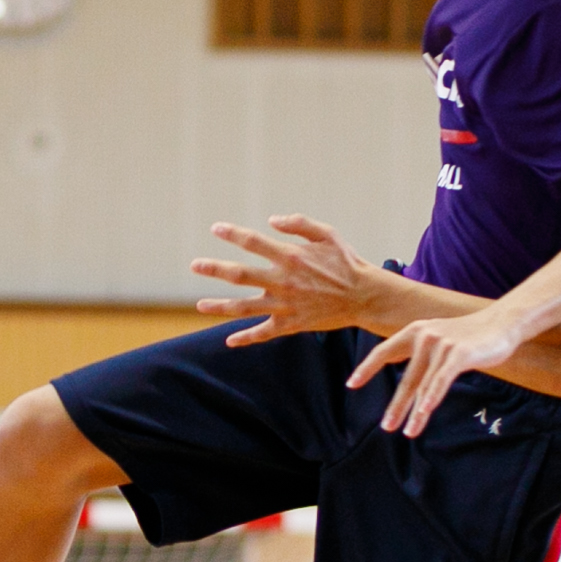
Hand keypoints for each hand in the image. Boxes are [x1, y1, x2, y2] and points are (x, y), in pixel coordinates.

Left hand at [192, 215, 383, 344]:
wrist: (365, 297)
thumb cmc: (346, 263)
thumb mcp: (328, 234)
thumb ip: (299, 224)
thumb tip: (271, 221)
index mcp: (290, 257)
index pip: (253, 243)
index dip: (233, 234)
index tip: (216, 229)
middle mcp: (283, 281)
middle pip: (240, 275)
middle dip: (215, 269)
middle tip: (195, 265)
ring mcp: (285, 305)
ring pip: (244, 307)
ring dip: (220, 307)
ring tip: (200, 305)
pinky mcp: (292, 324)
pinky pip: (264, 333)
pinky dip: (246, 338)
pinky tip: (229, 340)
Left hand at [345, 305, 534, 436]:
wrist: (502, 323)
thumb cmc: (470, 336)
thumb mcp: (440, 339)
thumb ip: (422, 354)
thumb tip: (409, 379)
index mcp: (415, 331)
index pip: (384, 351)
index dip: (367, 368)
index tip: (352, 384)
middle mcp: (425, 336)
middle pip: (406, 378)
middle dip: (396, 406)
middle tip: (387, 426)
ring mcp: (441, 345)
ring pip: (424, 385)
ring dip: (415, 412)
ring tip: (409, 432)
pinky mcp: (459, 354)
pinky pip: (441, 380)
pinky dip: (432, 398)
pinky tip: (424, 413)